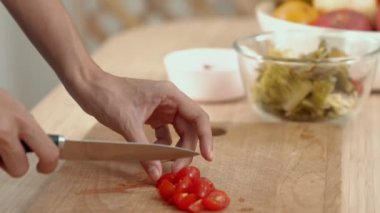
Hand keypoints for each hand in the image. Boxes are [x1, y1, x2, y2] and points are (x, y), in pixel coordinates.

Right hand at [0, 89, 58, 176]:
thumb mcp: (17, 110)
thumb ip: (28, 130)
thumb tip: (42, 150)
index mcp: (23, 121)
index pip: (49, 153)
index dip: (48, 165)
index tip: (44, 167)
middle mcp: (5, 132)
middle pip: (19, 170)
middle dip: (15, 165)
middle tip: (10, 154)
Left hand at [69, 70, 212, 181]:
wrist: (89, 87)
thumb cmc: (108, 96)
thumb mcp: (127, 124)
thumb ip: (144, 149)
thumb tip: (157, 173)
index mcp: (170, 95)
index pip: (198, 117)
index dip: (206, 137)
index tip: (208, 157)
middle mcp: (170, 101)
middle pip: (189, 128)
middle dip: (186, 149)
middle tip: (177, 168)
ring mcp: (161, 108)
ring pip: (178, 132)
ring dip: (175, 149)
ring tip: (167, 164)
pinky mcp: (152, 115)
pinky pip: (165, 134)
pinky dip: (162, 146)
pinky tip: (153, 153)